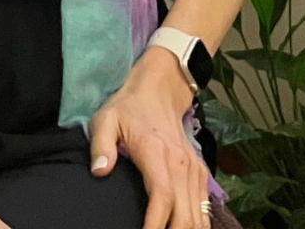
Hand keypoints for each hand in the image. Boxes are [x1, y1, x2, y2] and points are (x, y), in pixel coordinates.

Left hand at [88, 47, 208, 228]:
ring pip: (199, 217)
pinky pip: (205, 209)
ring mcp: (194, 171)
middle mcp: (181, 165)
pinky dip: (198, 226)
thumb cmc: (129, 107)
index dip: (156, 225)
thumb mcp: (106, 118)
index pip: (162, 197)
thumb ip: (100, 145)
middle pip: (185, 216)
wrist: (159, 89)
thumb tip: (99, 171)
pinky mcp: (200, 174)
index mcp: (157, 153)